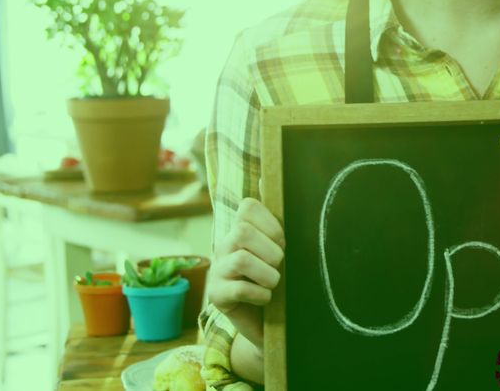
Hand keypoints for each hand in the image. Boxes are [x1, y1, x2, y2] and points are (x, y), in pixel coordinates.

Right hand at [209, 197, 284, 346]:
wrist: (269, 322)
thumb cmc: (279, 281)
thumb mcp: (282, 249)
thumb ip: (277, 220)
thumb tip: (267, 177)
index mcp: (241, 229)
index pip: (248, 207)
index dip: (271, 224)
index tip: (283, 242)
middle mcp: (224, 245)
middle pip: (242, 232)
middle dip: (270, 251)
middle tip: (279, 265)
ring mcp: (217, 270)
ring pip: (241, 259)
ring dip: (267, 274)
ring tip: (274, 284)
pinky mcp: (216, 295)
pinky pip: (238, 289)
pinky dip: (260, 295)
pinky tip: (266, 299)